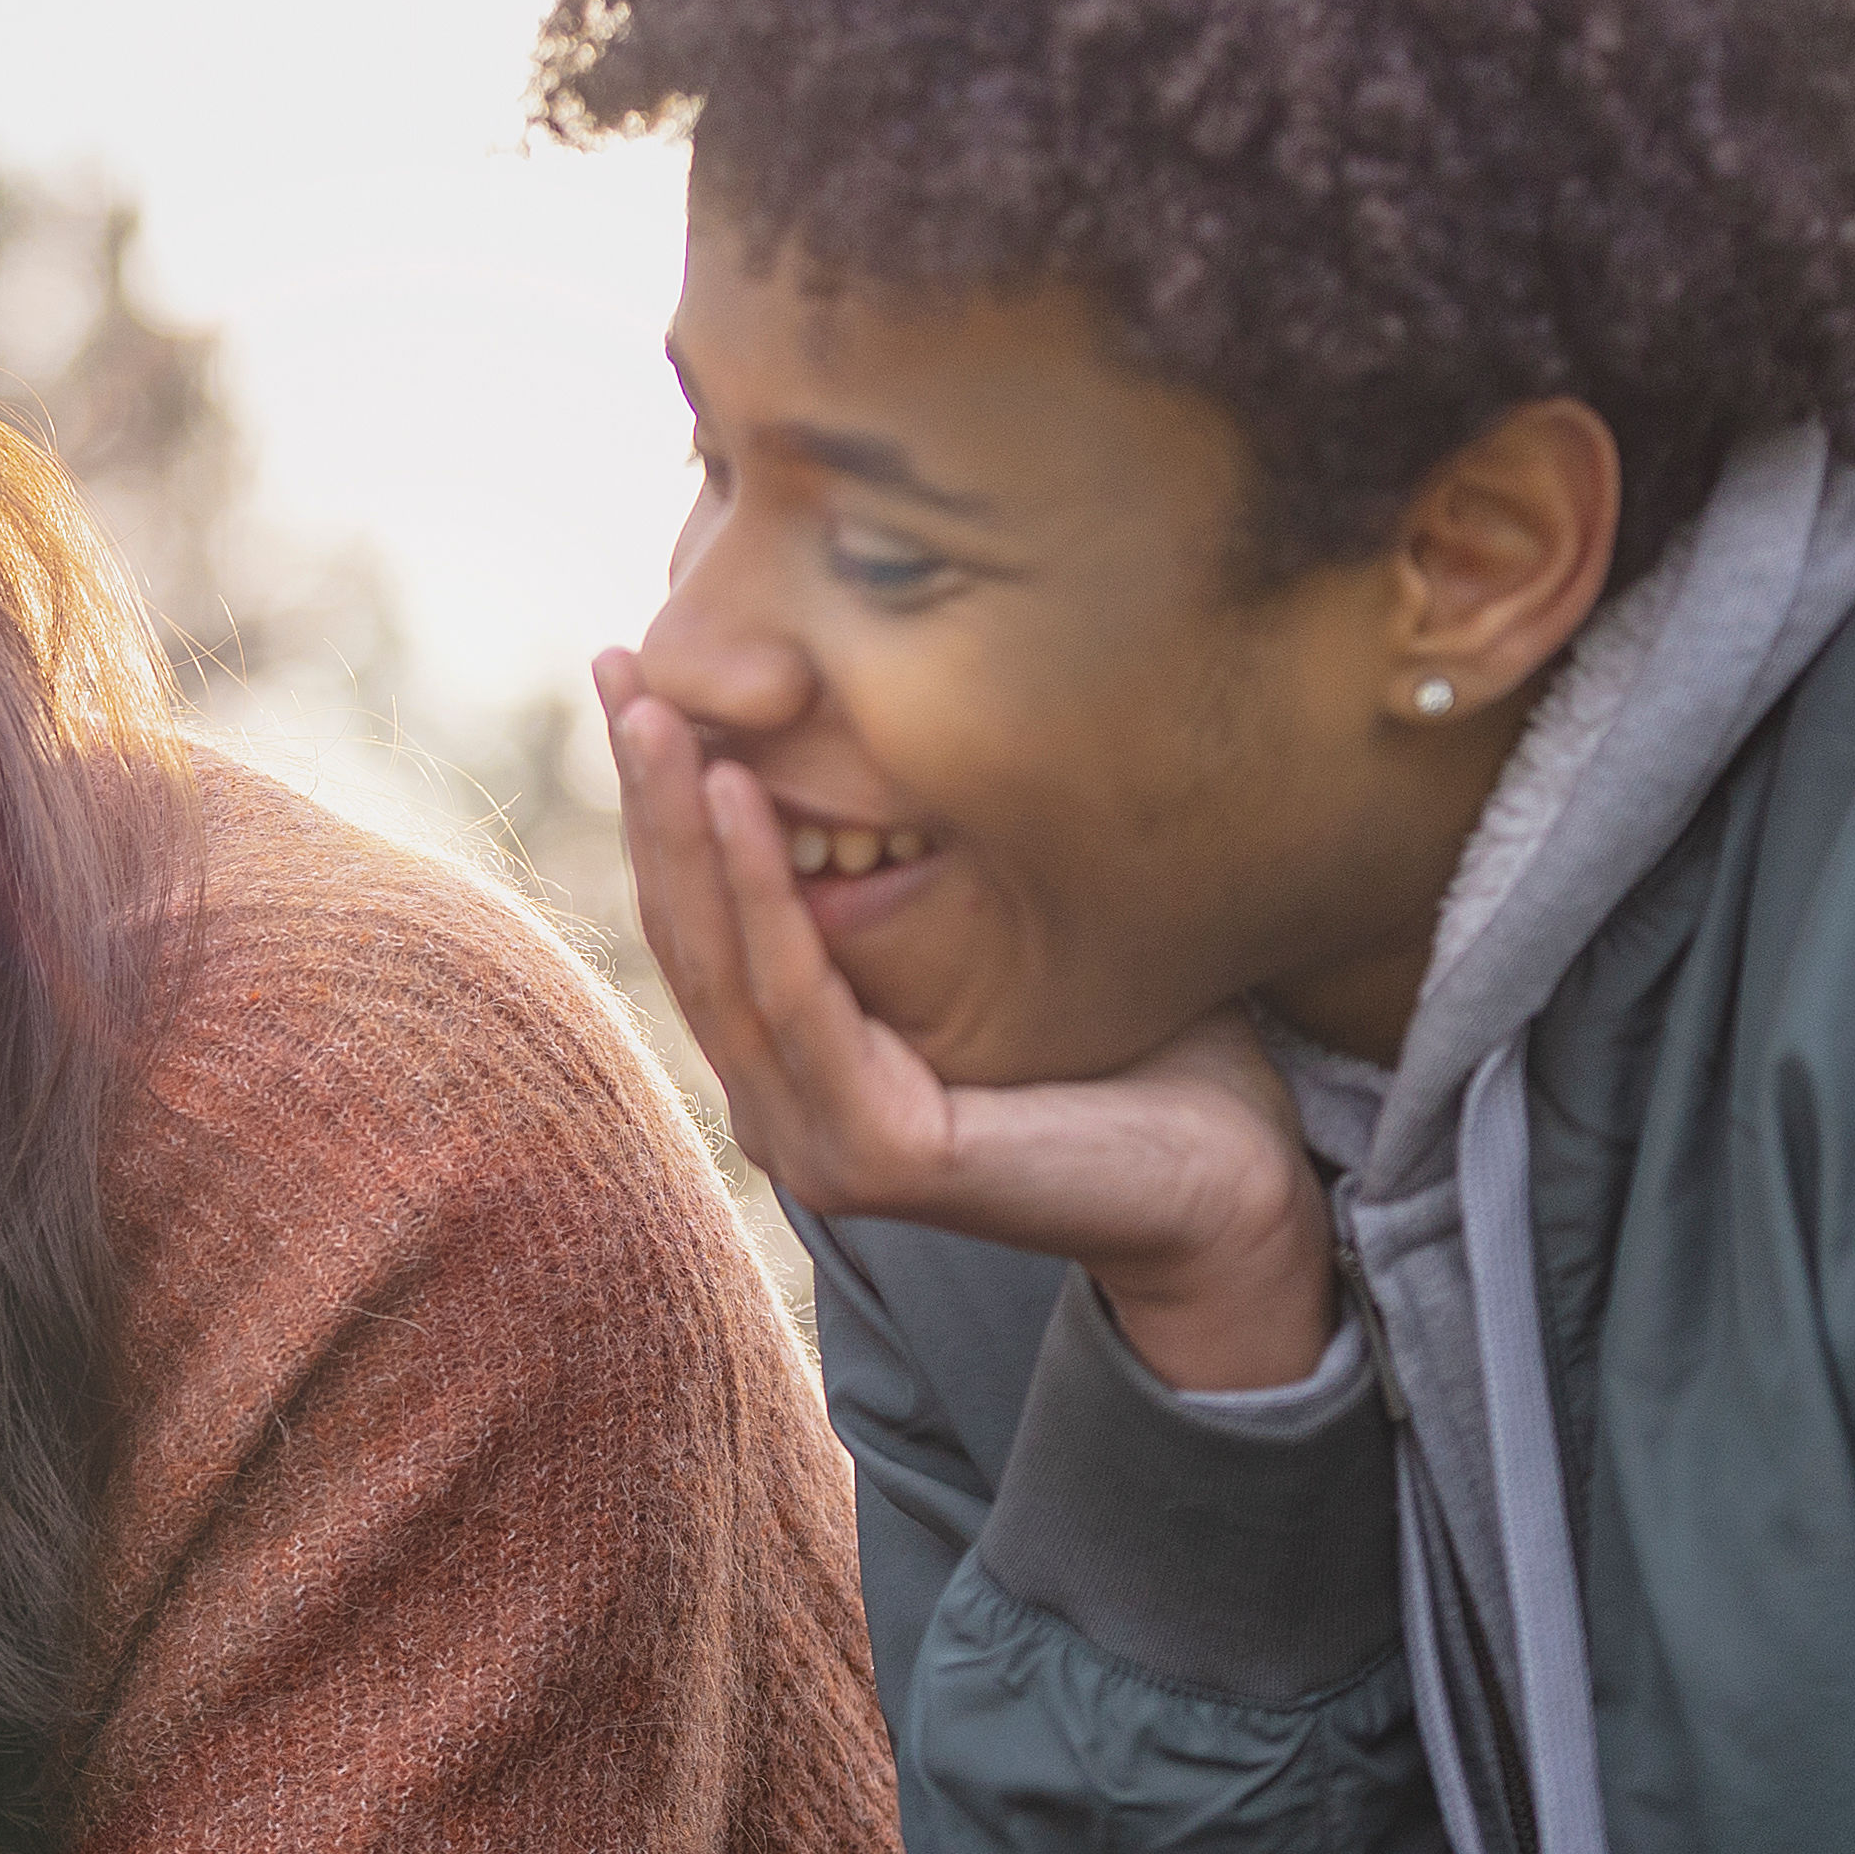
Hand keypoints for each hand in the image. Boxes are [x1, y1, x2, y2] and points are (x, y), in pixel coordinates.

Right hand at [595, 656, 1332, 1389]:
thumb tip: (874, 718)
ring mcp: (815, 1145)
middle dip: (649, 791)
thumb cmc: (1142, 1054)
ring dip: (679, 823)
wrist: (1235, 1187)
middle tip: (619, 666)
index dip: (662, 799)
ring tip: (659, 710)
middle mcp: (783, 1111)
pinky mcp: (871, 1157)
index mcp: (799, 1068)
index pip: (706, 920)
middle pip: (689, 931)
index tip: (632, 673)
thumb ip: (911, 877)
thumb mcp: (996, 941)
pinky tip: (740, 793)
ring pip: (722, 959)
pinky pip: (797, 996)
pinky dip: (760, 888)